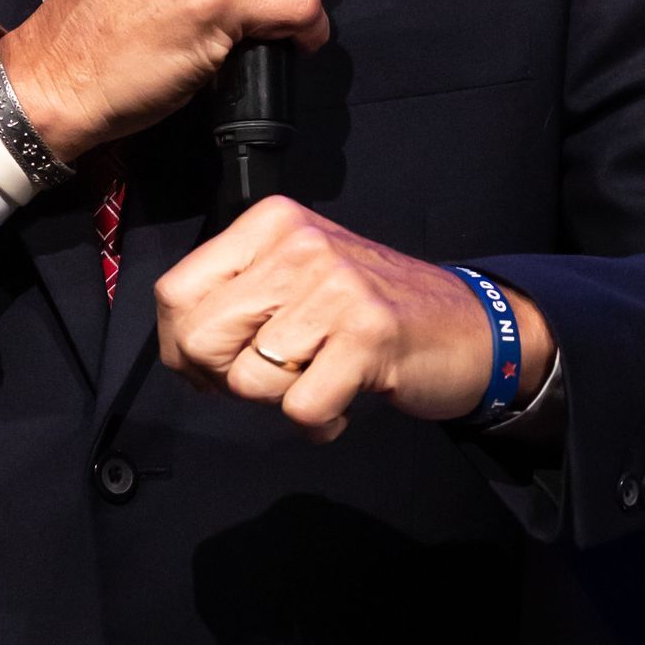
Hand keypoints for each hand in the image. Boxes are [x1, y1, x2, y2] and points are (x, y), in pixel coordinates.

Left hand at [153, 196, 554, 443]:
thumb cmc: (368, 307)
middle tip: (266, 378)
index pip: (176, 291)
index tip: (207, 366)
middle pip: (201, 336)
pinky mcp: (367, 337)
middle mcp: (299, 244)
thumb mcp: (295, 274)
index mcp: (271, 223)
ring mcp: (335, 288)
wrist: (468, 324)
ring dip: (280, 399)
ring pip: (250, 379)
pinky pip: (300, 408)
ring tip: (318, 376)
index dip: (179, 345)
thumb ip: (237, 295)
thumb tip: (178, 348)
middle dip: (221, 378)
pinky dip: (318, 422)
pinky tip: (343, 399)